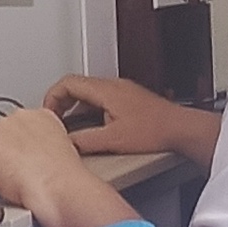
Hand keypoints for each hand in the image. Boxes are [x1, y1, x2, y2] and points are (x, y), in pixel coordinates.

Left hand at [0, 105, 94, 219]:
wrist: (57, 187)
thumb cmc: (62, 178)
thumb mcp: (58, 152)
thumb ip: (39, 147)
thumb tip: (30, 156)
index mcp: (42, 116)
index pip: (18, 128)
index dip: (16, 147)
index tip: (19, 159)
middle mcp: (19, 117)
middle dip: (2, 154)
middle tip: (14, 173)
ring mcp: (0, 129)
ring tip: (10, 180)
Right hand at [42, 73, 175, 153]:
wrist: (180, 129)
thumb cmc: (155, 131)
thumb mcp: (113, 140)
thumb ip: (85, 141)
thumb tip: (67, 143)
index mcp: (106, 90)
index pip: (67, 83)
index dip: (52, 97)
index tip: (47, 113)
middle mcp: (113, 86)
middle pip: (76, 86)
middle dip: (60, 103)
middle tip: (54, 119)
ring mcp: (122, 91)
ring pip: (88, 93)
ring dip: (75, 107)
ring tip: (70, 125)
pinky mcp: (129, 99)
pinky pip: (100, 99)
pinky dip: (89, 110)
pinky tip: (92, 127)